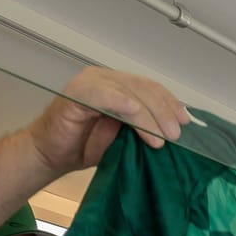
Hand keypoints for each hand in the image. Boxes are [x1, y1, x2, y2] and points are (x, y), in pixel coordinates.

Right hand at [31, 68, 189, 173]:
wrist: (50, 155)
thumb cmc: (84, 146)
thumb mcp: (122, 137)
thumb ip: (141, 127)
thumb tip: (171, 131)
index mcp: (116, 86)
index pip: (149, 87)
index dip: (169, 102)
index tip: (184, 121)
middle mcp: (104, 80)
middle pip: (142, 88)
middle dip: (162, 111)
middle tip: (175, 134)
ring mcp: (89, 84)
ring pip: (127, 91)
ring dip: (148, 115)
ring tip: (160, 138)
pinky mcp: (76, 95)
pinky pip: (103, 95)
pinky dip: (122, 104)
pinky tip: (136, 116)